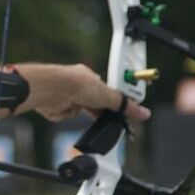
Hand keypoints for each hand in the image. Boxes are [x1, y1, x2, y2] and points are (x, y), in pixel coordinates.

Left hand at [35, 64, 150, 122]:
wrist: (52, 88)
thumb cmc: (75, 82)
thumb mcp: (108, 95)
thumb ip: (125, 106)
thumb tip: (143, 112)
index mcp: (89, 77)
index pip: (107, 90)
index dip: (115, 101)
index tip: (124, 110)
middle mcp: (77, 85)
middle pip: (94, 103)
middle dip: (99, 110)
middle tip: (108, 117)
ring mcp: (65, 95)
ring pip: (79, 111)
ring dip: (79, 111)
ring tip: (79, 107)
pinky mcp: (55, 106)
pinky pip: (65, 115)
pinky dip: (66, 115)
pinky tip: (64, 108)